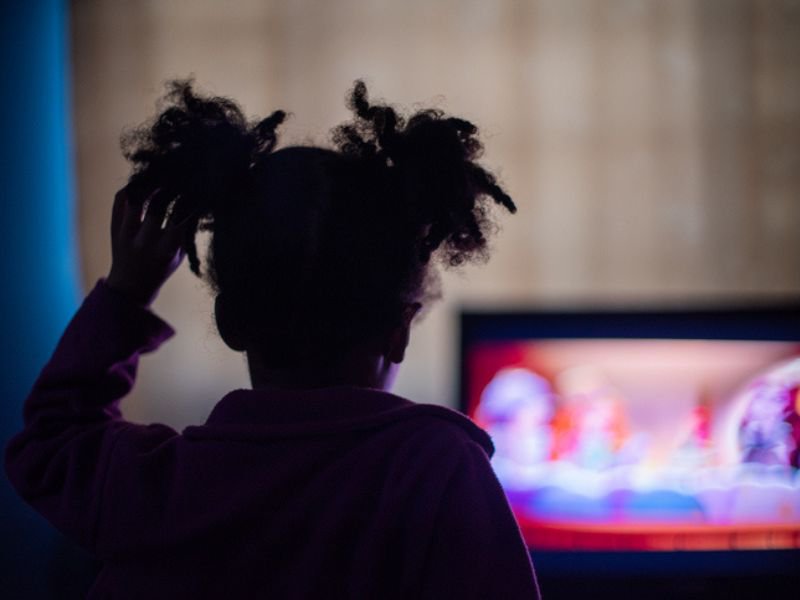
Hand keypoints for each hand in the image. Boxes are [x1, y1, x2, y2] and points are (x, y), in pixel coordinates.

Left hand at [105, 186, 192, 306]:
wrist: (129, 286)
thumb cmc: (161, 270)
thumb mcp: (180, 256)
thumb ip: (187, 232)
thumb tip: (197, 204)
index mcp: (166, 250)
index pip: (181, 217)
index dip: (190, 200)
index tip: (196, 189)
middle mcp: (144, 241)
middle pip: (158, 205)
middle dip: (171, 188)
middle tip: (179, 177)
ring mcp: (126, 233)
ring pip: (136, 198)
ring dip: (150, 183)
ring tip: (161, 174)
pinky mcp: (113, 227)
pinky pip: (120, 199)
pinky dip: (132, 187)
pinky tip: (143, 182)